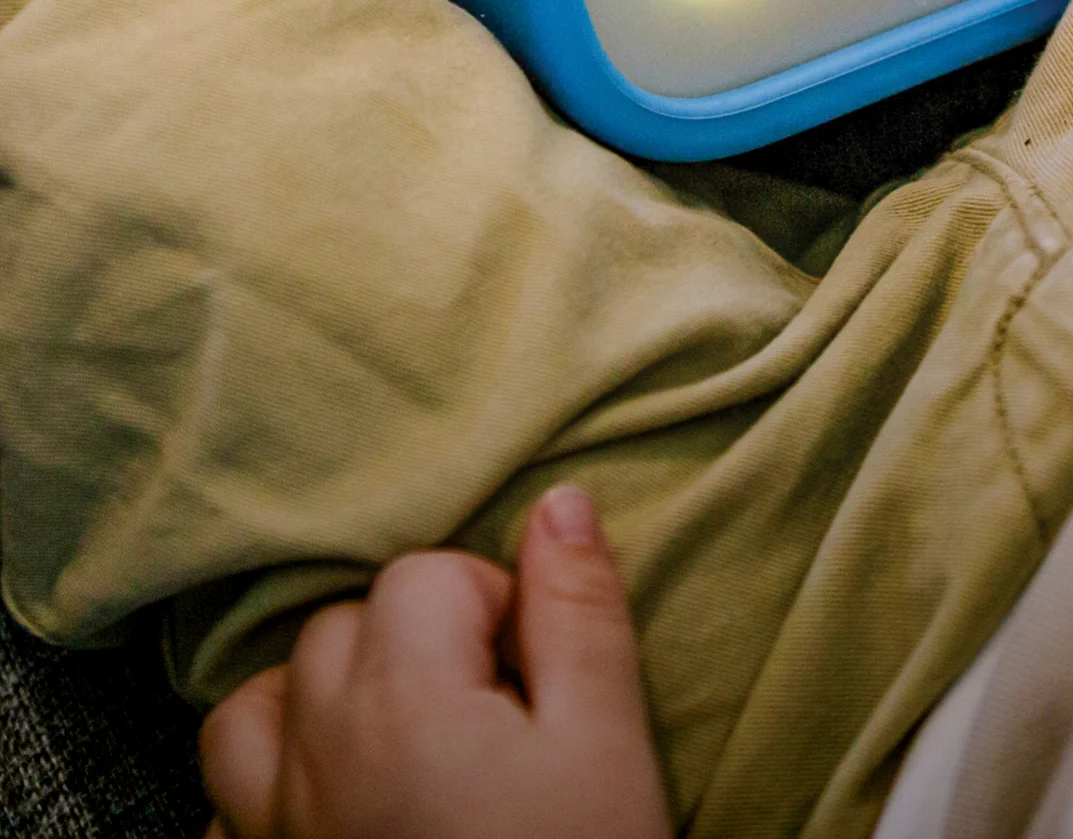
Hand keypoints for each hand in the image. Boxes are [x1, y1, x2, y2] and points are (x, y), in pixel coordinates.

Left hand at [199, 487, 671, 838]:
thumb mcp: (607, 741)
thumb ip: (579, 612)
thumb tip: (560, 502)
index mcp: (403, 694)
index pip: (426, 575)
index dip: (497, 605)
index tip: (541, 676)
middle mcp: (317, 750)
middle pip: (342, 626)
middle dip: (417, 640)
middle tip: (493, 710)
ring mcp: (276, 828)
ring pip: (259, 708)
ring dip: (320, 700)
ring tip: (400, 736)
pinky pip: (229, 811)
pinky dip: (271, 789)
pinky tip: (335, 810)